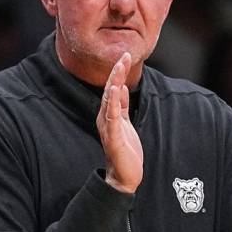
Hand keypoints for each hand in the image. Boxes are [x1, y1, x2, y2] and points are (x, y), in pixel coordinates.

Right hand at [96, 52, 143, 192]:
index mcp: (109, 115)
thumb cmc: (126, 151)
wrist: (124, 177)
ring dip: (114, 82)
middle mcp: (106, 118)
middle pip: (110, 91)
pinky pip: (112, 116)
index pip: (113, 89)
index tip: (124, 56)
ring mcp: (108, 127)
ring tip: (119, 66)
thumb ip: (121, 106)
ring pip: (110, 100)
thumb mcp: (126, 124)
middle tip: (123, 55)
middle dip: (117, 72)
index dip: (118, 73)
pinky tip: (114, 89)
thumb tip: (120, 87)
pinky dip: (113, 102)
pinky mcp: (113, 137)